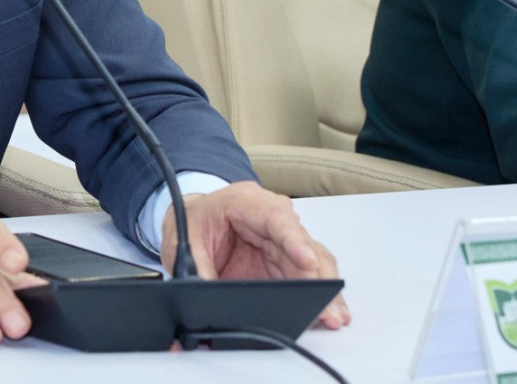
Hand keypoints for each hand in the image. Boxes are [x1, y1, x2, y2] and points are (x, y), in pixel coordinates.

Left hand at [159, 182, 348, 328]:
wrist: (193, 217)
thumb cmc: (192, 222)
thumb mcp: (184, 241)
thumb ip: (197, 267)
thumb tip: (208, 293)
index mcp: (244, 201)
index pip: (275, 218)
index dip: (293, 240)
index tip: (307, 262)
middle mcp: (271, 214)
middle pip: (302, 243)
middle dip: (316, 276)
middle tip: (325, 306)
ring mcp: (281, 235)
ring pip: (312, 258)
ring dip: (325, 288)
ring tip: (332, 315)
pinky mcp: (286, 255)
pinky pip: (310, 270)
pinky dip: (321, 290)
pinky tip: (330, 309)